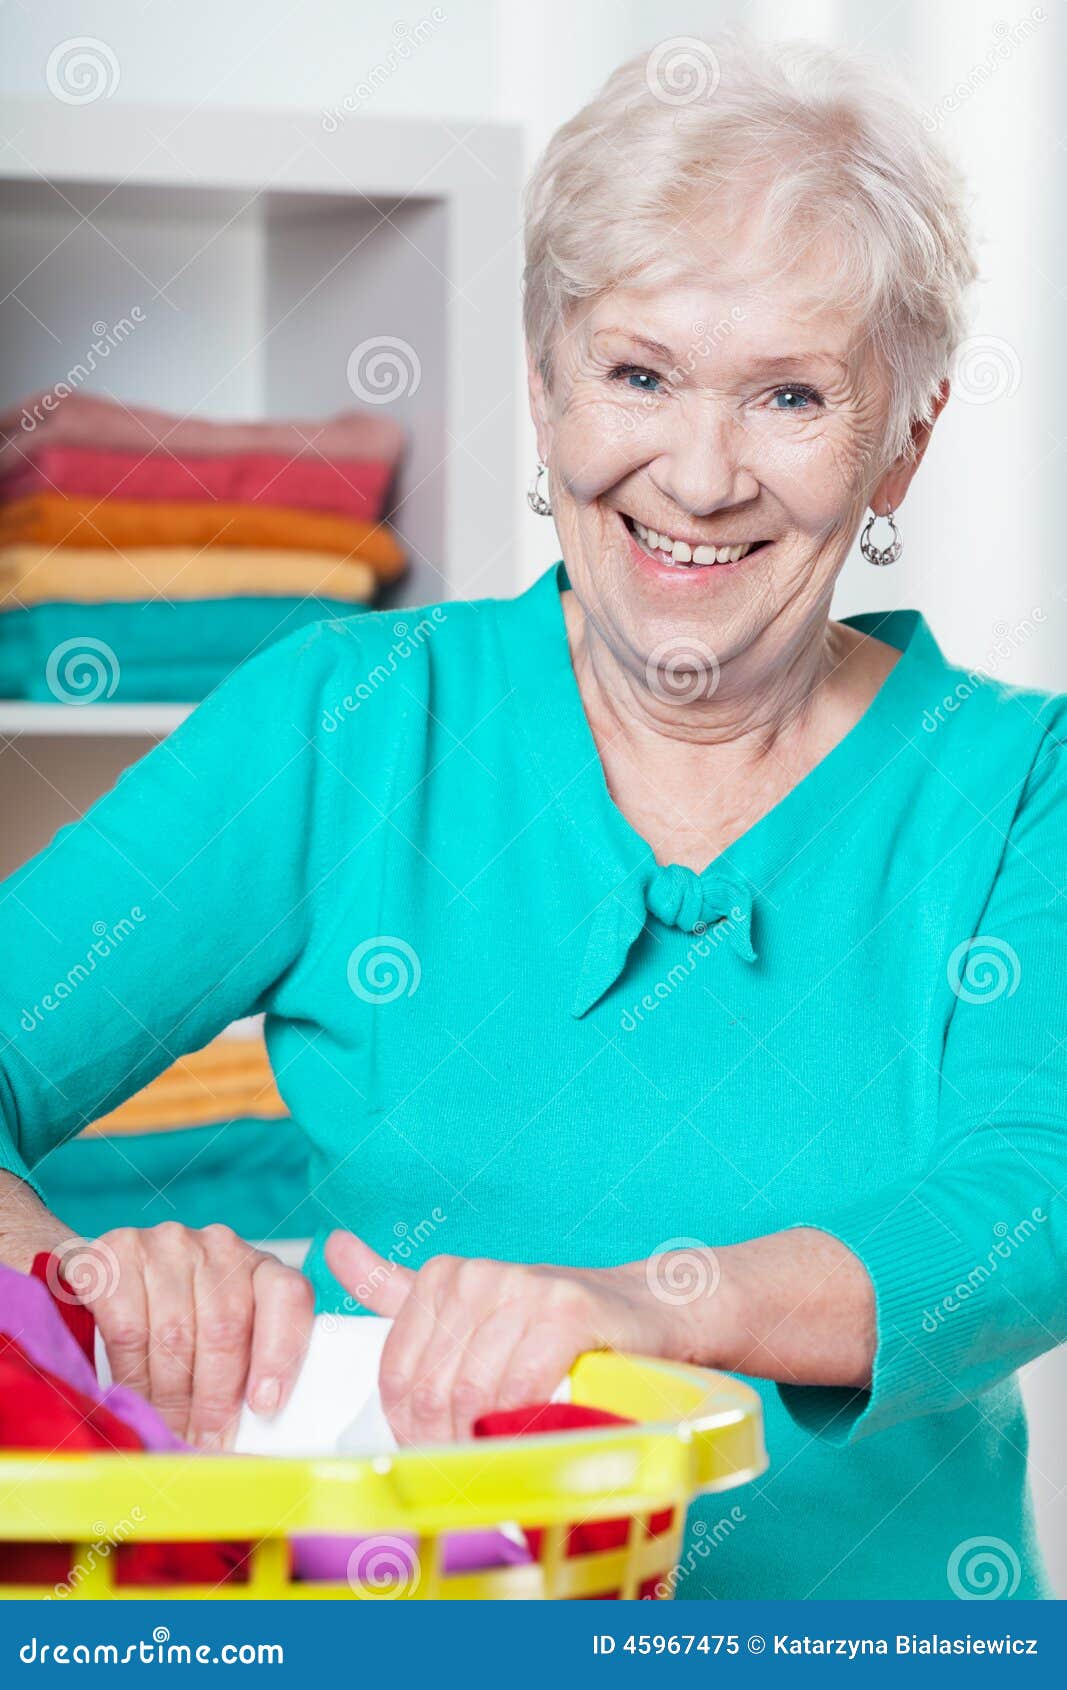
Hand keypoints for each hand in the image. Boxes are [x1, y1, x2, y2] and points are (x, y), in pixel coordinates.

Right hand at [58, 1222, 314, 1448]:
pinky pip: (128, 1330)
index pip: (288, 1295)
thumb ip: (245, 1365)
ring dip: (172, 1398)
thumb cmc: (178, 1316)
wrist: (111, 1278)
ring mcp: (166, 1245)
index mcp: (259, 1265)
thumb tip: (251, 1435)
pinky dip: (132, 1377)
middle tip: (205, 1443)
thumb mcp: (223, 1335)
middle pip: (225, 1328)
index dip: (279, 1354)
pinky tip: (134, 1400)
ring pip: (175, 1335)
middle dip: (215, 1399)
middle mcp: (217, 1246)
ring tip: (170, 1432)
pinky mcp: (116, 1256)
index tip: (264, 1406)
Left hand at [324, 1231, 718, 1444]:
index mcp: (446, 1275)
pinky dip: (519, 1424)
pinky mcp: (568, 1312)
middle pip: (433, 1389)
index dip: (407, 1429)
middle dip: (441, 1445)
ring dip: (480, 1444)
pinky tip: (528, 1436)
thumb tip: (332, 1245)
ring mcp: (525, 1290)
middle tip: (460, 1475)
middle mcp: (481, 1275)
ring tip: (493, 1464)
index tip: (428, 1456)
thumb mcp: (464, 1303)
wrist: (640, 1312)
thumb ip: (394, 1285)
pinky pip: (521, 1386)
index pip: (399, 1373)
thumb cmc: (545, 1323)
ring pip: (473, 1394)